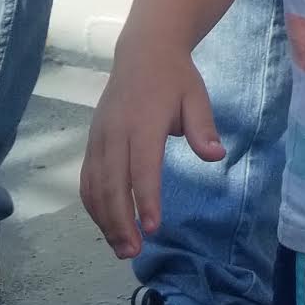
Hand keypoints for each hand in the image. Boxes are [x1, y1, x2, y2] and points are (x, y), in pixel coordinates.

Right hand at [80, 47, 223, 259]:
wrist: (143, 52)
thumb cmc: (176, 78)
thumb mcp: (196, 97)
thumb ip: (203, 128)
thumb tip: (216, 156)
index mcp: (143, 122)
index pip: (142, 167)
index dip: (145, 199)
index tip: (153, 228)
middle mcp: (115, 132)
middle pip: (112, 183)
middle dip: (120, 221)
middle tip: (134, 252)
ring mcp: (99, 137)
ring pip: (94, 185)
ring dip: (104, 219)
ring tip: (121, 247)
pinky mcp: (92, 142)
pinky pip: (87, 179)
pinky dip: (94, 205)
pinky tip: (107, 225)